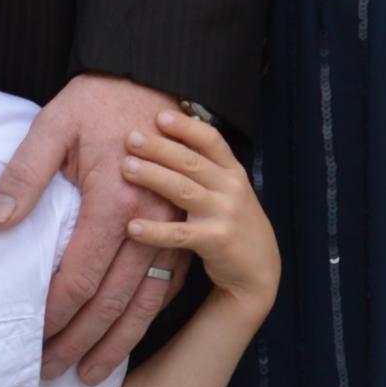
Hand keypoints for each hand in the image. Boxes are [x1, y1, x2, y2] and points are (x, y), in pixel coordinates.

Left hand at [0, 72, 189, 383]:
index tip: (32, 338)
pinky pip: (167, 286)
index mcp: (113, 201)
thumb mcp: (54, 124)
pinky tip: (126, 339)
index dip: (54, 314)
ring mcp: (173, 230)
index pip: (79, 277)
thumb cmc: (101, 102)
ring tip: (91, 375)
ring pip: (144, 302)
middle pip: (112, 301)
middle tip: (52, 372)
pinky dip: (146, 318)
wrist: (159, 80)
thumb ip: (25, 173)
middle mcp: (149, 224)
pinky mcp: (184, 230)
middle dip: (80, 342)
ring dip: (117, 343)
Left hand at [121, 116, 278, 325]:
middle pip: (191, 162)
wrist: (258, 270)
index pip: (211, 140)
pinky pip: (179, 234)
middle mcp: (231, 188)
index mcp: (233, 172)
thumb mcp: (230, 191)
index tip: (160, 116)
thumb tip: (168, 140)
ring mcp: (224, 214)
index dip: (186, 126)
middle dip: (159, 148)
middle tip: (130, 138)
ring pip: (183, 190)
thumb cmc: (234, 224)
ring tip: (126, 168)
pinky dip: (155, 230)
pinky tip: (132, 226)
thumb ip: (207, 170)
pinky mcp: (215, 241)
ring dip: (153, 177)